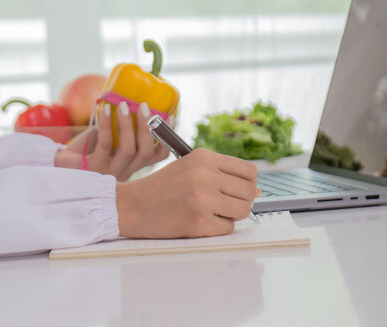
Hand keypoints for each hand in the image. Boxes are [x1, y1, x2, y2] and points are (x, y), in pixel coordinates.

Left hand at [54, 101, 170, 180]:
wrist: (59, 164)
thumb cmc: (86, 149)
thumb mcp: (109, 138)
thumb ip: (121, 127)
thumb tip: (132, 100)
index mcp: (132, 165)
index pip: (157, 156)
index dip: (167, 137)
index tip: (170, 116)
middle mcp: (124, 171)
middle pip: (145, 152)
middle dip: (148, 128)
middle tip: (144, 106)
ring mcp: (109, 172)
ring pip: (129, 150)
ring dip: (128, 125)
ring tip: (123, 105)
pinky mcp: (93, 168)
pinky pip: (105, 144)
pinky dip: (107, 125)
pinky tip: (106, 110)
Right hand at [116, 148, 257, 238]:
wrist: (132, 206)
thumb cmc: (161, 187)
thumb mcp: (189, 166)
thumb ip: (219, 173)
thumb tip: (255, 190)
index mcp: (204, 157)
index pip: (249, 171)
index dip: (248, 184)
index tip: (238, 191)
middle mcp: (205, 175)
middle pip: (249, 192)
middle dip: (240, 201)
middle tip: (224, 205)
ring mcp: (202, 199)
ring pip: (242, 211)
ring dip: (231, 215)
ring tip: (211, 212)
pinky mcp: (198, 222)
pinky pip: (227, 228)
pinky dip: (217, 228)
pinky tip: (199, 221)